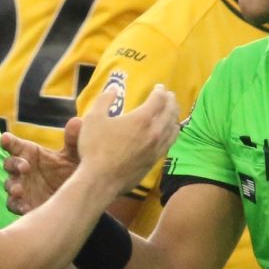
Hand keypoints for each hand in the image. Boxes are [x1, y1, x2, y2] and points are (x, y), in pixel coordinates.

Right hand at [2, 131, 78, 213]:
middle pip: (9, 164)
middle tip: (25, 167)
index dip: (8, 141)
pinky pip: (14, 205)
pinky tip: (26, 209)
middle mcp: (22, 169)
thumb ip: (74, 140)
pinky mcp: (24, 204)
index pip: (14, 144)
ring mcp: (21, 187)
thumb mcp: (75, 156)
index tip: (5, 139)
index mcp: (30, 153)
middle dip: (14, 164)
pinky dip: (17, 206)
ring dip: (12, 187)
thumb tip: (77, 122)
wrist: (78, 196)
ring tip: (19, 191)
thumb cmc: (72, 170)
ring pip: (9, 185)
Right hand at [68, 80, 179, 194]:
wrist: (100, 181)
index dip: (160, 91)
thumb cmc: (95, 148)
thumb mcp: (93, 118)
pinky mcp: (154, 162)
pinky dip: (172, 134)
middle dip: (171, 101)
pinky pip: (169, 144)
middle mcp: (154, 132)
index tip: (159, 87)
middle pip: (170, 112)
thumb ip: (104, 100)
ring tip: (172, 113)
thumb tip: (113, 89)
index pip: (158, 100)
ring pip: (173, 129)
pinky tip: (169, 134)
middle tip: (169, 96)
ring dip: (175, 117)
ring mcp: (156, 149)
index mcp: (142, 119)